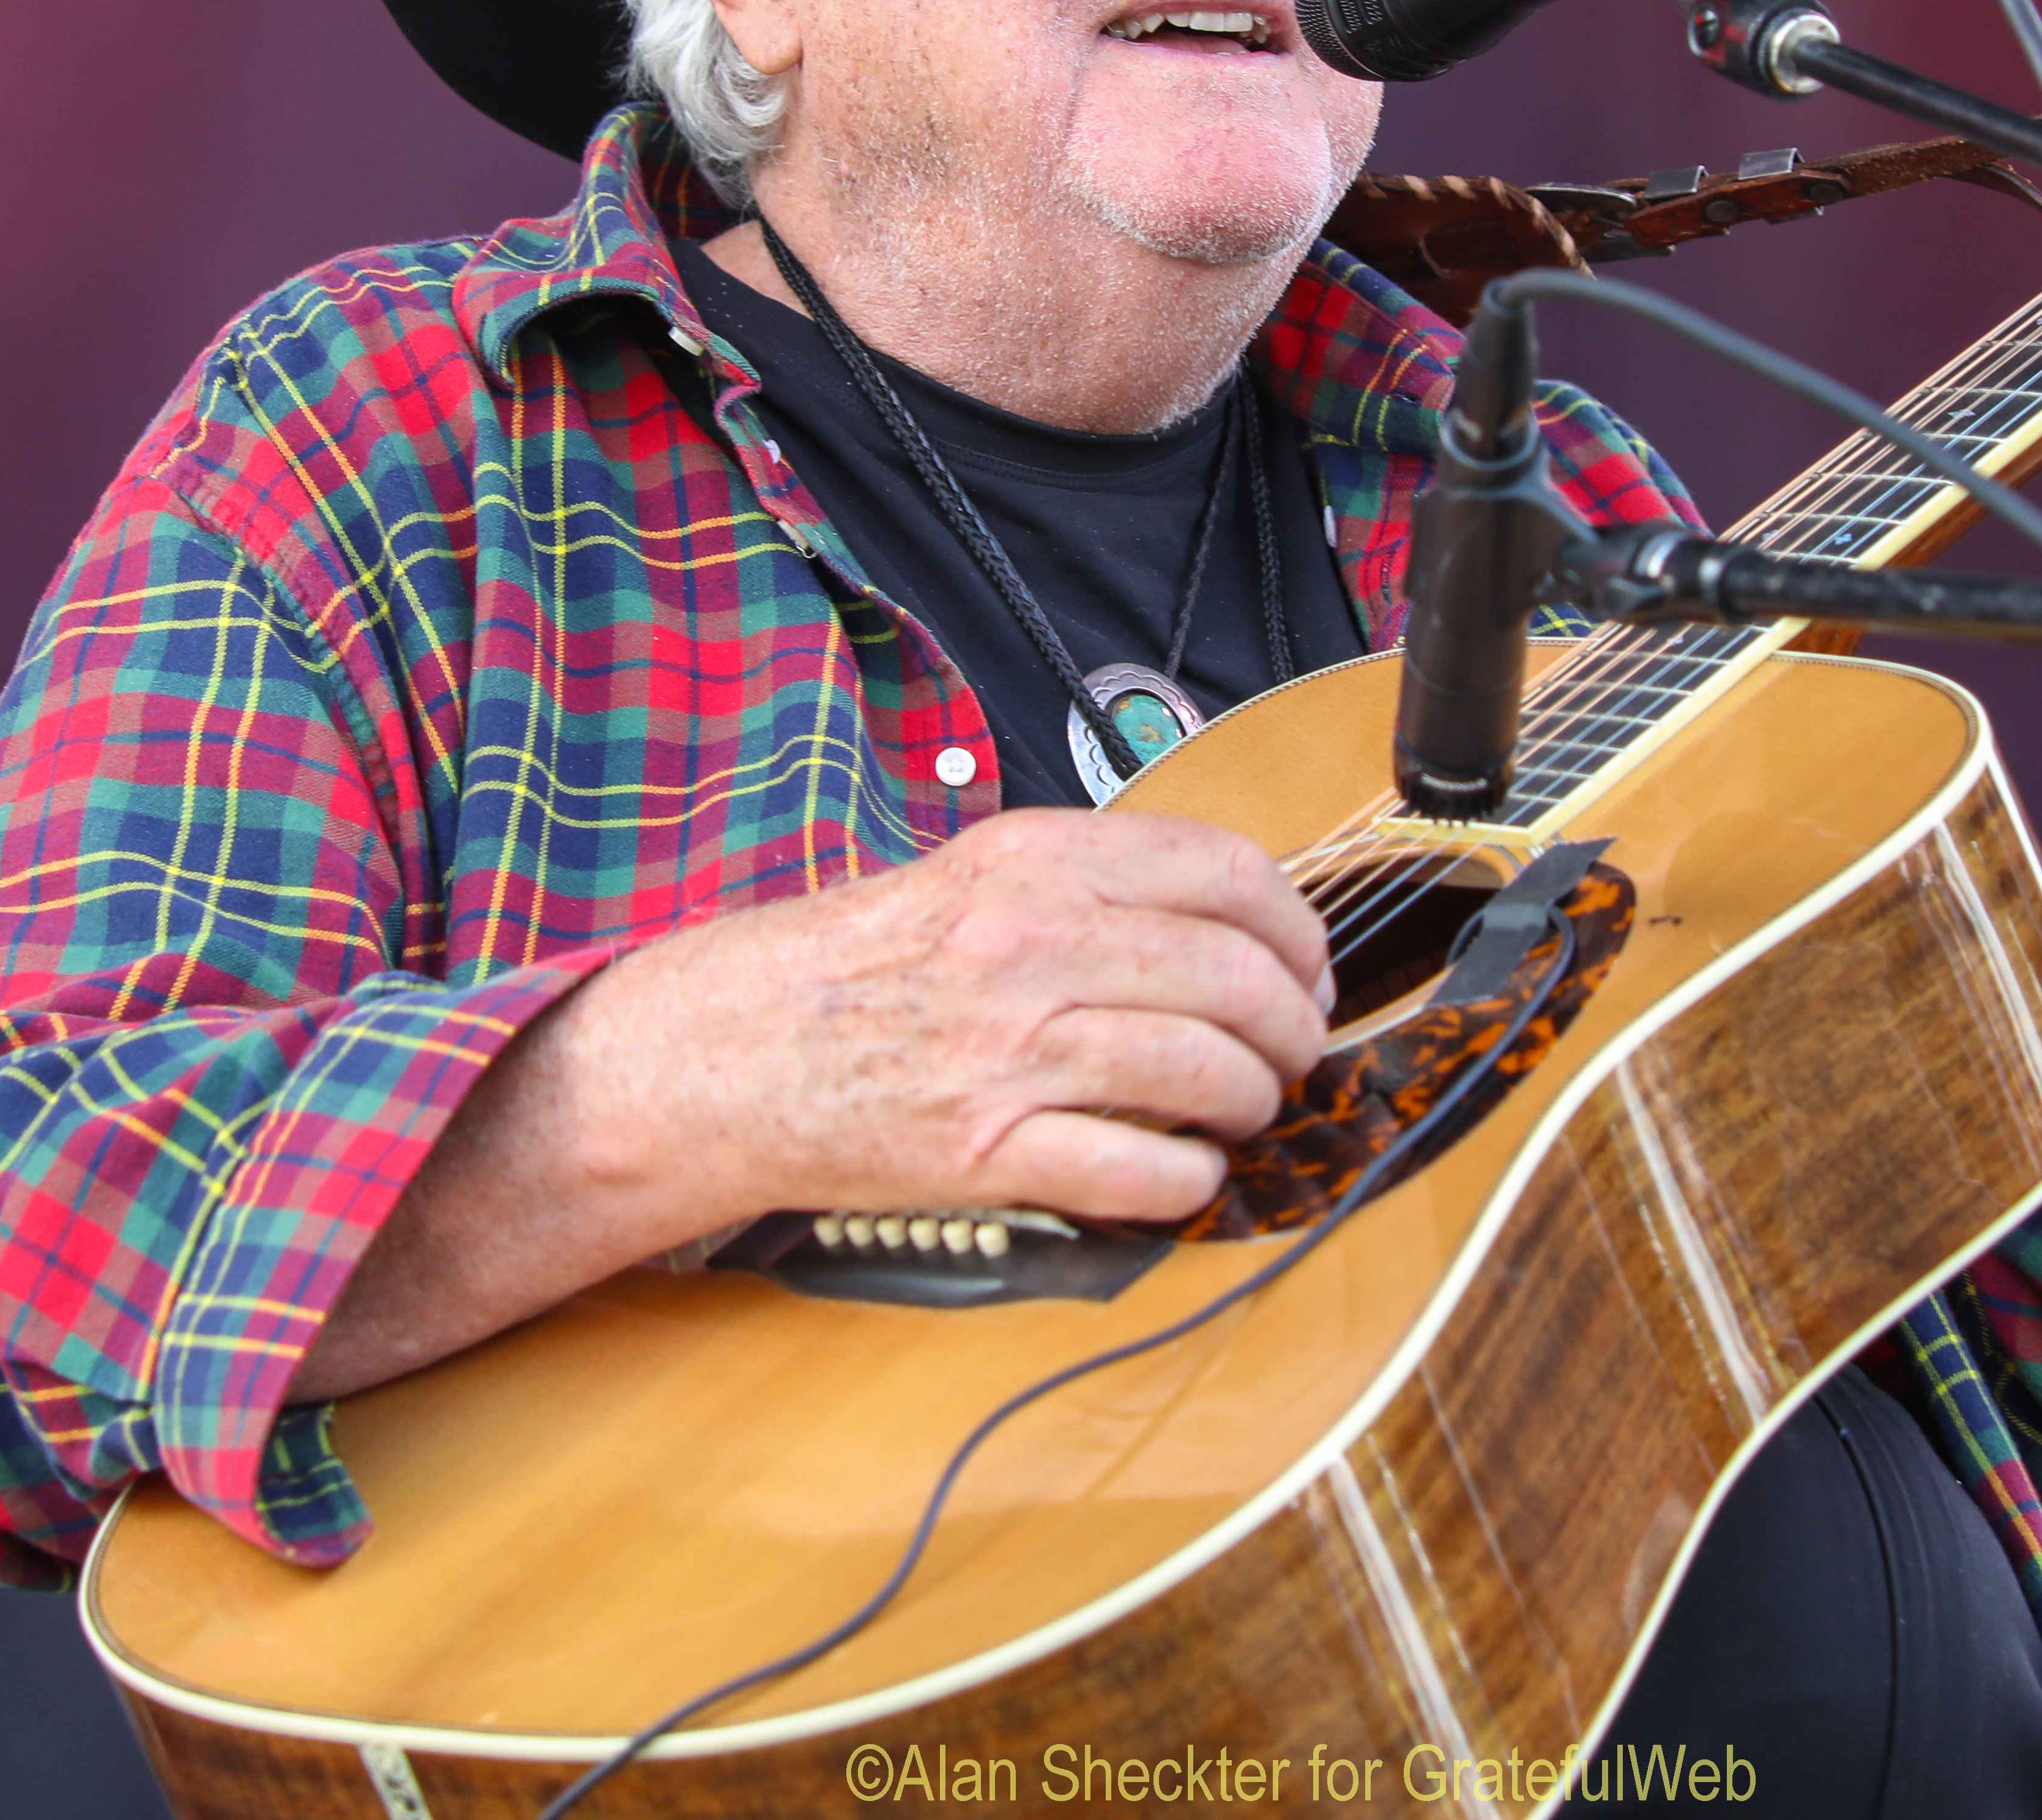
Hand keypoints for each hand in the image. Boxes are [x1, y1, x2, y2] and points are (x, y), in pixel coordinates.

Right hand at [575, 808, 1334, 1230]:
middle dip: (1293, 1024)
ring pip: (1202, 1072)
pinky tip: (1188, 1171)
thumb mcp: (982, 875)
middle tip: (1294, 1048)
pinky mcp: (985, 1151)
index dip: (1296, 927)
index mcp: (1037, 862)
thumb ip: (1098, 885)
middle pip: (1233, 977)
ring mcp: (1007, 1050)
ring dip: (1254, 1099)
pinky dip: (1189, 1178)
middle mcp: (1029, 944)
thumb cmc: (866, 965)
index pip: (1227, 873)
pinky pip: (1139, 1168)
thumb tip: (1233, 923)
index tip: (1307, 964)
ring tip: (1248, 1107)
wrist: (734, 1049)